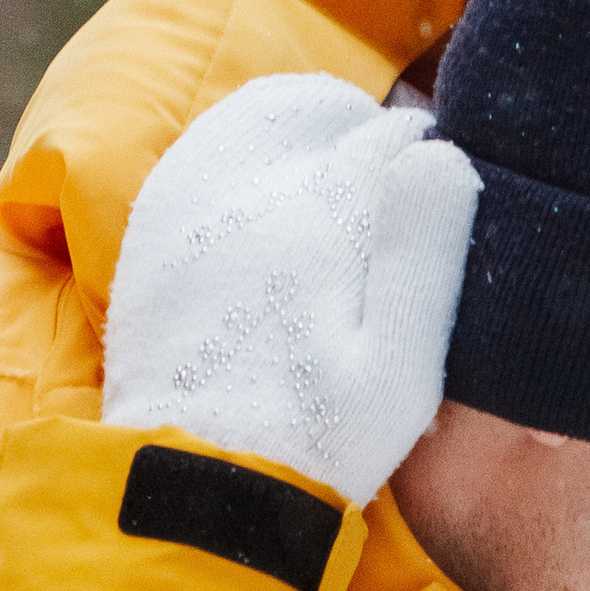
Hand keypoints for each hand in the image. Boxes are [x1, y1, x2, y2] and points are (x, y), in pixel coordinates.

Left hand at [102, 75, 479, 510]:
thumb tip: (437, 155)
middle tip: (383, 176)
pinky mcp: (152, 236)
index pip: (386, 137)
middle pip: (311, 107)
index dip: (424, 155)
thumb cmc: (320, 435)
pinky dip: (241, 160)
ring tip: (327, 187)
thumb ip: (424, 251)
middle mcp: (244, 192)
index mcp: (319, 217)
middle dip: (355, 128)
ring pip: (249, 121)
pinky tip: (265, 210)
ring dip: (296, 135)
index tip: (437, 185)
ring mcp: (187, 209)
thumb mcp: (402, 363)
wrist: (198, 484)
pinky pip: (200, 158)